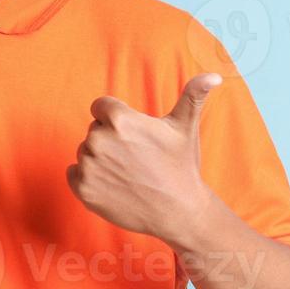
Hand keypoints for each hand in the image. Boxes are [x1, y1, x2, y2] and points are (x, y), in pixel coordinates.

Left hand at [65, 73, 222, 240]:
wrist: (179, 212)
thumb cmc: (181, 166)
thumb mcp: (186, 126)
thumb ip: (194, 94)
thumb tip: (215, 76)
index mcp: (120, 119)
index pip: (101, 107)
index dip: (118, 120)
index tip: (135, 137)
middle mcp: (99, 140)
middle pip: (94, 130)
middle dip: (110, 141)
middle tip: (136, 158)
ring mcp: (89, 166)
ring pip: (85, 152)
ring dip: (101, 160)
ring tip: (128, 173)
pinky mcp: (83, 189)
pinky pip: (74, 173)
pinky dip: (89, 179)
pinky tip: (114, 185)